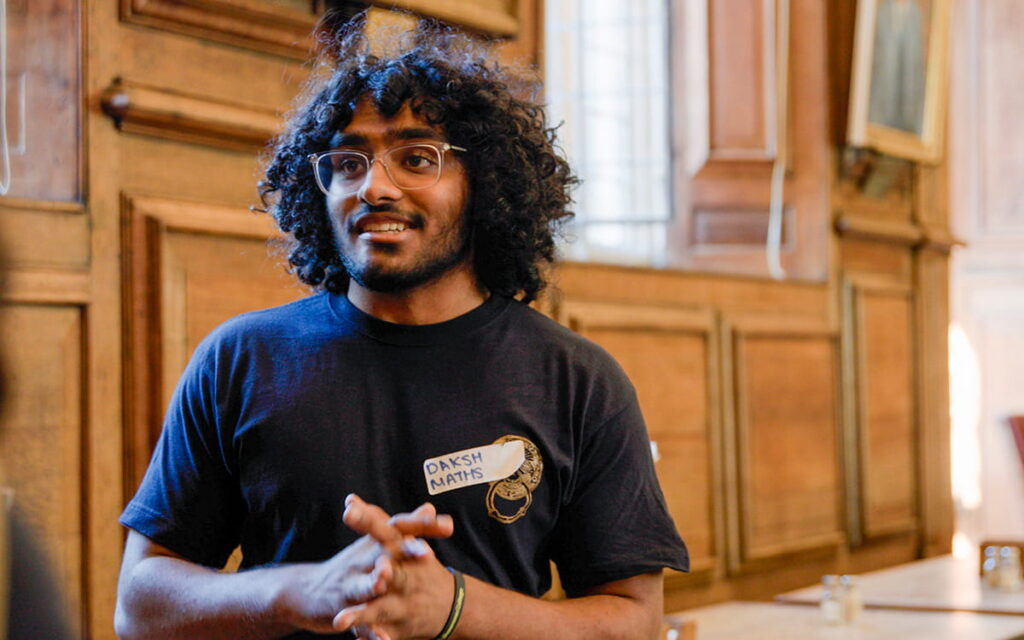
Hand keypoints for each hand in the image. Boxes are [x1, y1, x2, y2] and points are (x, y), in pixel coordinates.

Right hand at [279, 498, 452, 634]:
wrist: (306, 591)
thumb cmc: (352, 564)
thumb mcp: (376, 542)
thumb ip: (406, 526)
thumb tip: (429, 506)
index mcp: (374, 541)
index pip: (400, 526)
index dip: (423, 525)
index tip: (450, 525)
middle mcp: (362, 559)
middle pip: (385, 550)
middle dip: (405, 550)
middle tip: (426, 552)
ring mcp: (350, 584)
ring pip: (364, 584)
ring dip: (373, 582)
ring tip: (382, 581)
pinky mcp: (342, 609)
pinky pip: (359, 624)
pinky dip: (371, 633)